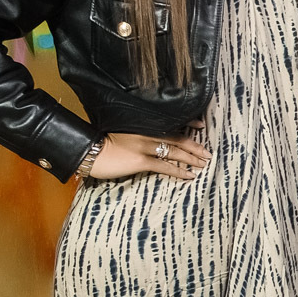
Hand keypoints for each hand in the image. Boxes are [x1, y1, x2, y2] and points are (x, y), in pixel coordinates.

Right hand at [89, 128, 210, 180]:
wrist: (89, 150)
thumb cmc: (103, 140)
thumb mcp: (123, 129)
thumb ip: (139, 129)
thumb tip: (153, 135)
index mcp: (144, 123)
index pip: (171, 121)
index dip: (189, 122)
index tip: (201, 125)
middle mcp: (147, 132)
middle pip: (178, 138)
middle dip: (195, 146)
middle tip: (208, 153)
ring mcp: (144, 146)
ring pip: (175, 151)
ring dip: (192, 158)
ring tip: (203, 164)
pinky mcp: (141, 160)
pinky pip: (165, 166)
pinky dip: (179, 171)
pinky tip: (190, 175)